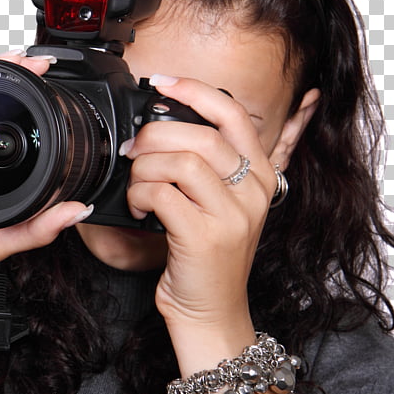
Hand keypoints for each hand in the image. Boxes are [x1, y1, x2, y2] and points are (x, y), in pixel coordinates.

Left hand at [122, 75, 278, 366]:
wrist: (212, 311)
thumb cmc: (206, 252)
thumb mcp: (221, 202)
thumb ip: (205, 164)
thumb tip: (161, 122)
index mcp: (260, 174)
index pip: (232, 114)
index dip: (194, 90)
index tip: (161, 82)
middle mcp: (254, 191)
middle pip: (199, 135)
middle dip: (154, 135)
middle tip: (134, 150)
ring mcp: (234, 215)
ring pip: (179, 162)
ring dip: (144, 169)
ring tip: (138, 186)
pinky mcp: (207, 238)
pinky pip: (163, 194)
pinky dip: (140, 195)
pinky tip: (139, 208)